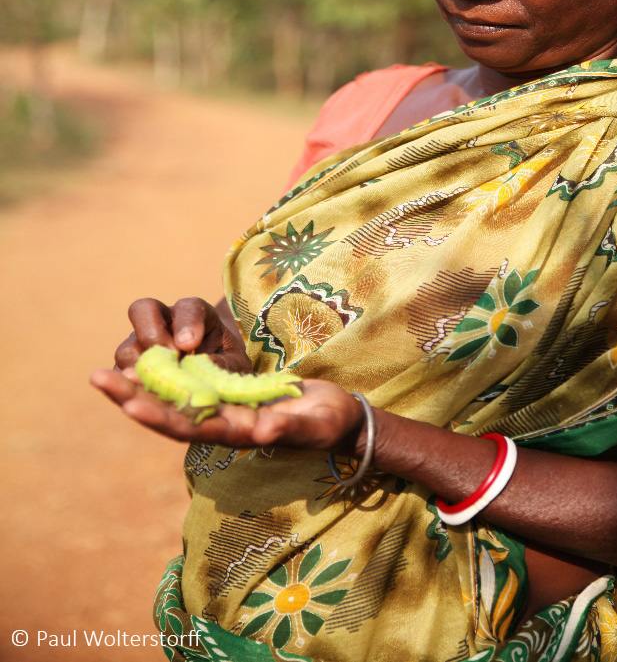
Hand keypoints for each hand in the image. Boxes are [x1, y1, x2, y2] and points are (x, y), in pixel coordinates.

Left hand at [89, 371, 365, 451]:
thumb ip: (288, 428)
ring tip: (104, 372)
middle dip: (133, 398)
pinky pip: (190, 387)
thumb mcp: (314, 425)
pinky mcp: (231, 394)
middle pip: (170, 414)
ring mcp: (225, 409)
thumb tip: (261, 431)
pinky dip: (164, 377)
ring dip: (140, 387)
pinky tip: (142, 365)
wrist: (338, 420)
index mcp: (239, 433)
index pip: (192, 426)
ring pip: (174, 400)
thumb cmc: (329, 423)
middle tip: (96, 378)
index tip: (130, 404)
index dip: (161, 416)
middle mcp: (224, 423)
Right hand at [114, 296, 249, 374]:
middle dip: (152, 333)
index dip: (187, 322)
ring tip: (158, 383)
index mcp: (195, 313)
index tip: (189, 343)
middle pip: (143, 309)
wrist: (214, 376)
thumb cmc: (227, 363)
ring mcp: (141, 344)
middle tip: (169, 357)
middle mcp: (163, 322)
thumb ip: (224, 364)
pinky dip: (129, 385)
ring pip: (127, 346)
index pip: (188, 307)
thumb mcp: (234, 364)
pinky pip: (119, 375)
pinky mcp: (129, 370)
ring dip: (139, 365)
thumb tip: (202, 367)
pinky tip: (146, 396)